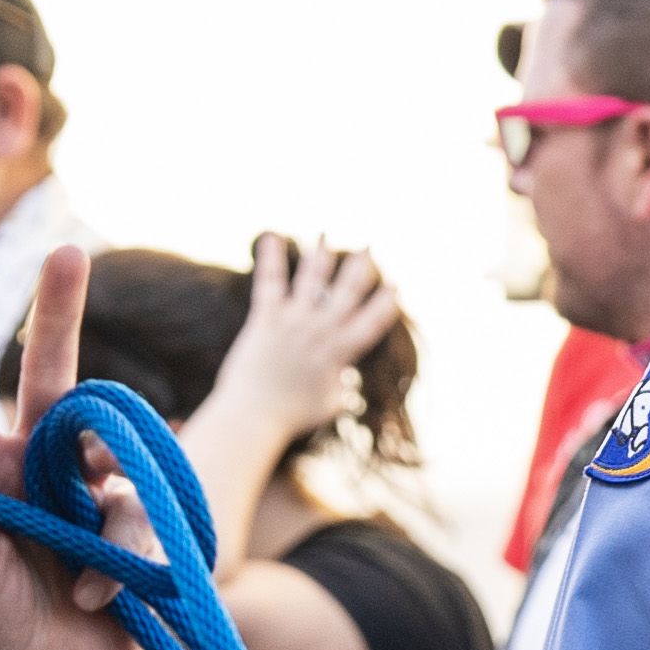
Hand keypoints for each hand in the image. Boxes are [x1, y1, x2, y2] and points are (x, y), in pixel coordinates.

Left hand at [0, 245, 148, 649]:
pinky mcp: (133, 523)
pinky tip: (105, 598)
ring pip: (111, 460)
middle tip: (66, 251)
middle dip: (58, 316)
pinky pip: (141, 516)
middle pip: (52, 383)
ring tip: (86, 586)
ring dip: (104, 523)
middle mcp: (35, 470)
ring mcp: (88, 492)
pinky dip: (127, 557)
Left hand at [196, 232, 400, 434]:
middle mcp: (320, 332)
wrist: (252, 417)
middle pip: (347, 292)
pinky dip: (271, 258)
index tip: (396, 286)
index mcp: (339, 354)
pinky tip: (270, 236)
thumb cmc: (290, 417)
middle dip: (360, 267)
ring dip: (321, 254)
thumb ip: (341, 389)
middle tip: (368, 246)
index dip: (385, 304)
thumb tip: (348, 383)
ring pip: (313, 280)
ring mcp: (294, 323)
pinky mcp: (266, 319)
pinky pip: (271, 282)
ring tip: (325, 232)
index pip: (371, 323)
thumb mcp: (327, 405)